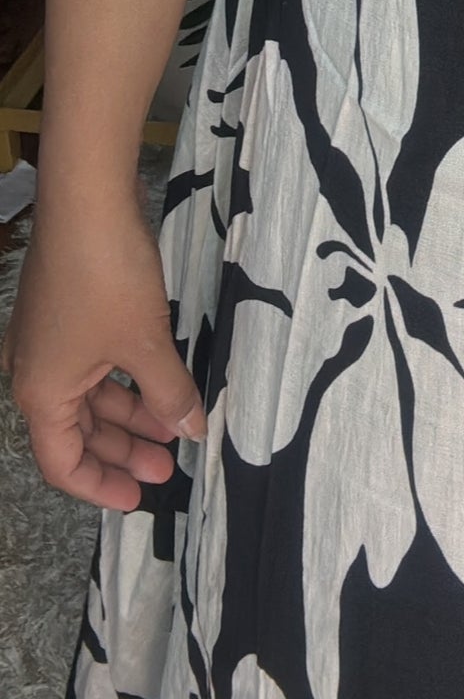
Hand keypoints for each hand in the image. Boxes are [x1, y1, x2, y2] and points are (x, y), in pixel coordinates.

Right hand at [2, 183, 205, 507]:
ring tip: (177, 424)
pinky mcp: (65, 311)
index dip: (101, 487)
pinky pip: (94, 363)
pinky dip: (126, 378)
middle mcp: (35, 372)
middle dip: (124, 450)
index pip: (63, 464)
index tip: (139, 499)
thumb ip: (169, 394)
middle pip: (77, 432)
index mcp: (42, 394)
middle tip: (171, 463)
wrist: (88, 198)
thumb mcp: (146, 344)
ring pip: (89, 395)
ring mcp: (48, 340)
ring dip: (131, 413)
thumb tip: (192, 431)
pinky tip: (162, 382)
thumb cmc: (107, 278)